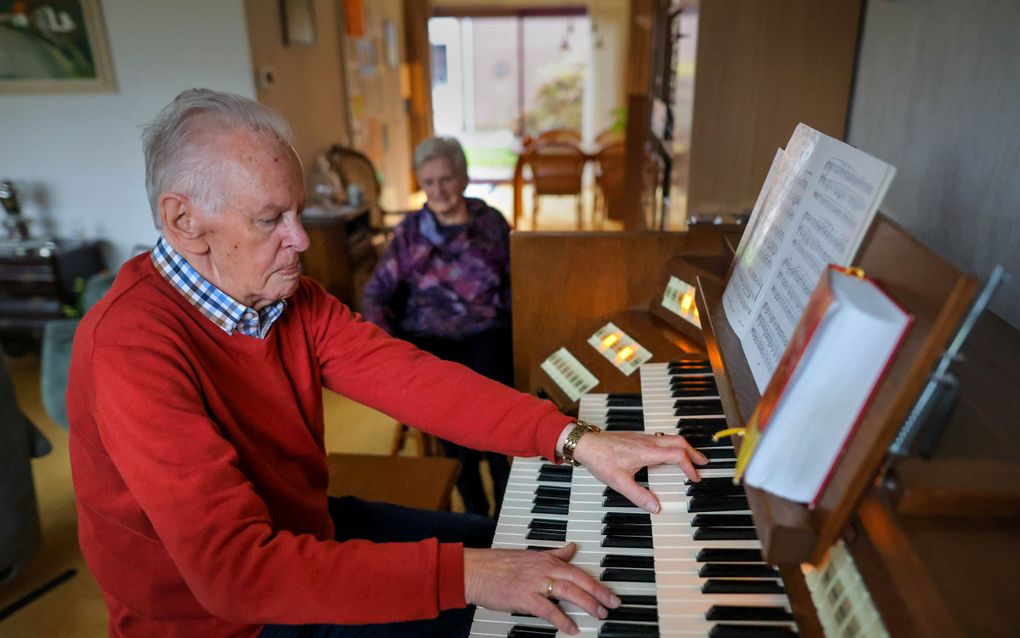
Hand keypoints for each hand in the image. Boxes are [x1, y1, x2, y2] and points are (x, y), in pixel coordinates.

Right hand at [463, 542, 620, 634]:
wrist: (474, 569)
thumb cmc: (497, 564)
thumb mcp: (529, 555)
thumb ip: (553, 554)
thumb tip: (572, 548)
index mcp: (546, 559)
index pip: (577, 570)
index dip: (596, 581)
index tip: (610, 591)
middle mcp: (543, 569)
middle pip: (578, 579)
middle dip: (599, 592)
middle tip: (613, 604)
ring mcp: (534, 582)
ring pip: (568, 591)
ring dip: (587, 603)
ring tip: (599, 615)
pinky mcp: (524, 597)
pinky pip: (548, 610)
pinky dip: (562, 619)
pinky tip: (571, 628)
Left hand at [573, 431, 707, 513]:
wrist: (586, 443)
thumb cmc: (601, 459)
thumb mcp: (619, 482)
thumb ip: (638, 495)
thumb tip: (656, 507)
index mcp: (648, 452)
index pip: (677, 455)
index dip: (689, 466)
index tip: (695, 478)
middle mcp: (648, 442)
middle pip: (679, 441)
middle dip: (694, 452)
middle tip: (703, 463)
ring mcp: (642, 438)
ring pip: (670, 438)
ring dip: (684, 447)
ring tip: (690, 458)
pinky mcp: (636, 437)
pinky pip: (661, 438)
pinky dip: (672, 445)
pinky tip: (668, 453)